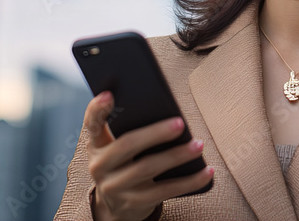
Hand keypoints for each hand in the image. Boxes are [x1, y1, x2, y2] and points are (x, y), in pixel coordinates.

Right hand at [84, 91, 213, 220]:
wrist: (116, 205)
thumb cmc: (125, 163)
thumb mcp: (117, 147)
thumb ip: (131, 128)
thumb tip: (167, 111)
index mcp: (97, 144)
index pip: (92, 124)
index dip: (97, 109)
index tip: (108, 94)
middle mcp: (100, 166)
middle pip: (127, 145)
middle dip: (155, 133)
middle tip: (180, 123)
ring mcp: (115, 187)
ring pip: (148, 168)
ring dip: (176, 156)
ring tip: (198, 145)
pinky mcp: (134, 203)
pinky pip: (165, 192)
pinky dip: (189, 181)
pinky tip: (206, 171)